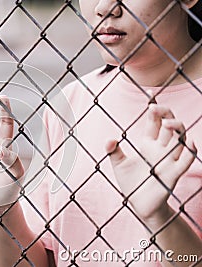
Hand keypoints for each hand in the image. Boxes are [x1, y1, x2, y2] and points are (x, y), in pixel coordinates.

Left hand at [106, 104, 196, 221]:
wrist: (138, 205)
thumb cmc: (131, 183)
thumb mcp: (118, 164)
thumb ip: (113, 151)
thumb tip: (109, 140)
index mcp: (148, 143)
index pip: (154, 121)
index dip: (154, 108)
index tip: (151, 94)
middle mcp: (161, 149)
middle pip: (170, 125)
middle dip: (165, 114)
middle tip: (154, 109)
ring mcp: (168, 160)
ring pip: (180, 139)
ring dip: (177, 129)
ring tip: (168, 124)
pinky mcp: (172, 175)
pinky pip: (185, 162)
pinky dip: (190, 152)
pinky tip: (190, 142)